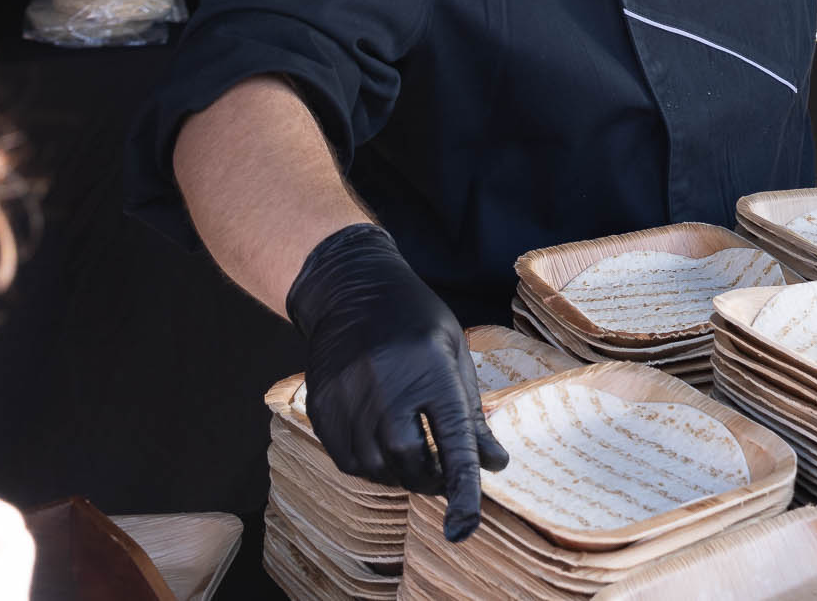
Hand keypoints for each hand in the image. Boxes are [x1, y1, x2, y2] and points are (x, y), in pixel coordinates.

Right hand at [287, 223, 507, 541]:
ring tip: (417, 461)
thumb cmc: (415, 320)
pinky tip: (386, 451)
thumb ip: (472, 413)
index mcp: (430, 370)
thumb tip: (495, 464)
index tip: (465, 527)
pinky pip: (348, 460)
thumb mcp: (455, 354)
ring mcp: (348, 398)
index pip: (452, 442)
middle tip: (444, 475)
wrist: (351, 290)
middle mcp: (386, 387)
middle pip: (410, 462)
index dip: (462, 488)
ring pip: (377, 469)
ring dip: (402, 477)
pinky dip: (372, 467)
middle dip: (432, 479)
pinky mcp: (322, 408)